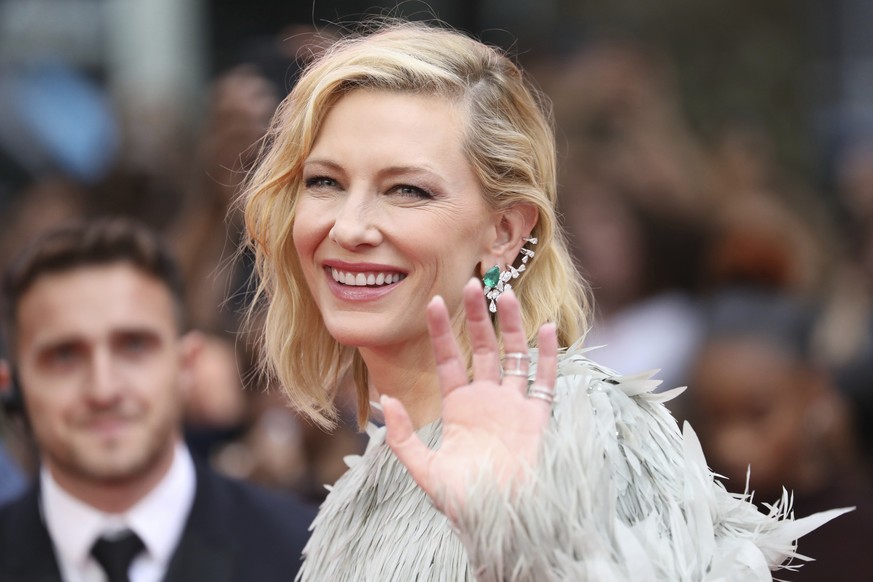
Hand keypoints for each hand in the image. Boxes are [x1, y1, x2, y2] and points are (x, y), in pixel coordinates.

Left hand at [381, 278, 557, 518]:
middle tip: (472, 282)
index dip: (441, 331)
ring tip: (506, 294)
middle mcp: (486, 399)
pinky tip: (546, 329)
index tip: (433, 301)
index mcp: (458, 407)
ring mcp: (513, 406)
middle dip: (476, 316)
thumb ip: (403, 436)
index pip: (448, 359)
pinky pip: (544, 381)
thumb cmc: (460, 500)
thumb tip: (386, 399)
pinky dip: (547, 356)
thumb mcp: (423, 469)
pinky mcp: (537, 418)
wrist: (498, 521)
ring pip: (514, 356)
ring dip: (511, 326)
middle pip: (482, 348)